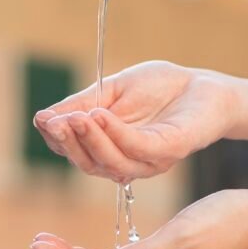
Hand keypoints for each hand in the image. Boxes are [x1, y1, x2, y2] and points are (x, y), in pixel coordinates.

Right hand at [33, 61, 237, 182]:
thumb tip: (43, 118)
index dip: (56, 138)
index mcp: (110, 149)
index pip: (75, 151)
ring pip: (111, 163)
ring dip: (89, 140)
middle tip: (54, 122)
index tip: (42, 119)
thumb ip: (82, 104)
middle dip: (68, 143)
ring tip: (75, 118)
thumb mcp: (112, 91)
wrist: (204, 84)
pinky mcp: (169, 151)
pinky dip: (115, 134)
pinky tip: (101, 115)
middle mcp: (127, 162)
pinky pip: (137, 149)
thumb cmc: (160, 88)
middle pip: (89, 164)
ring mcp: (149, 161)